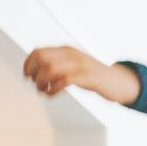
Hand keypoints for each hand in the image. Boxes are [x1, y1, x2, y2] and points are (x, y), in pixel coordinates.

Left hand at [22, 46, 140, 105]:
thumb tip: (36, 70)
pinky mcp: (87, 77)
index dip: (29, 64)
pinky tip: (52, 95)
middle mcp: (72, 55)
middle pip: (42, 59)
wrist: (119, 82)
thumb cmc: (94, 78)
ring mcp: (80, 65)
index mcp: (66, 50)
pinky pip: (64, 81)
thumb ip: (58, 65)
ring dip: (42, 83)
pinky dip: (53, 90)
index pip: (39, 52)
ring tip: (43, 91)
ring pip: (51, 69)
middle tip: (36, 85)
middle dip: (34, 74)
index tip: (28, 76)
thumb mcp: (74, 66)